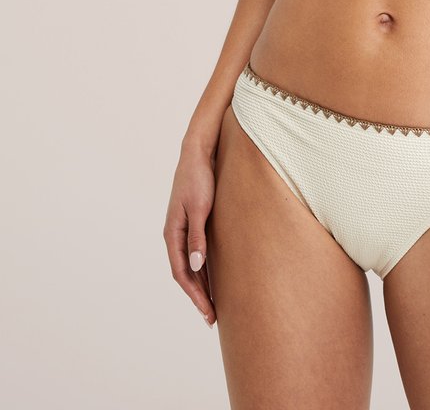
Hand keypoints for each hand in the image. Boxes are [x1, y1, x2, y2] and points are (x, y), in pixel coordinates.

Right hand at [163, 142, 217, 326]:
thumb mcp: (200, 207)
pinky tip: (213, 278)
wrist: (197, 153)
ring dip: (201, 285)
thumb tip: (196, 266)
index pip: (181, 273)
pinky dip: (203, 269)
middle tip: (212, 318)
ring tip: (213, 306)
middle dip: (198, 296)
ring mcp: (182, 229)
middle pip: (185, 273)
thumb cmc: (199, 178)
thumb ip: (197, 236)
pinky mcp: (192, 222)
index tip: (208, 312)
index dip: (194, 295)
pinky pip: (196, 253)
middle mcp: (175, 234)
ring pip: (190, 265)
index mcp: (173, 233)